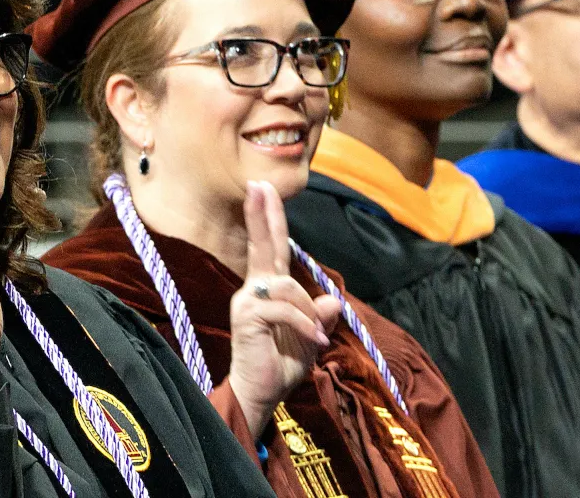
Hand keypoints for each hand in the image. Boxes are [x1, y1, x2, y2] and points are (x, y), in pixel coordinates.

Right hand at [227, 180, 341, 439]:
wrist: (260, 394)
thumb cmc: (281, 365)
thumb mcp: (310, 338)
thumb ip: (320, 316)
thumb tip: (332, 298)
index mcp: (268, 290)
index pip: (270, 249)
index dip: (268, 220)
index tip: (262, 190)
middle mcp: (253, 289)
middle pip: (263, 247)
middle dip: (263, 215)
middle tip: (259, 185)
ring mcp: (247, 302)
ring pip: (288, 287)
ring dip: (309, 313)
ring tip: (316, 337)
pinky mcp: (247, 316)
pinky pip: (284, 308)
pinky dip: (305, 324)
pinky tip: (314, 342)